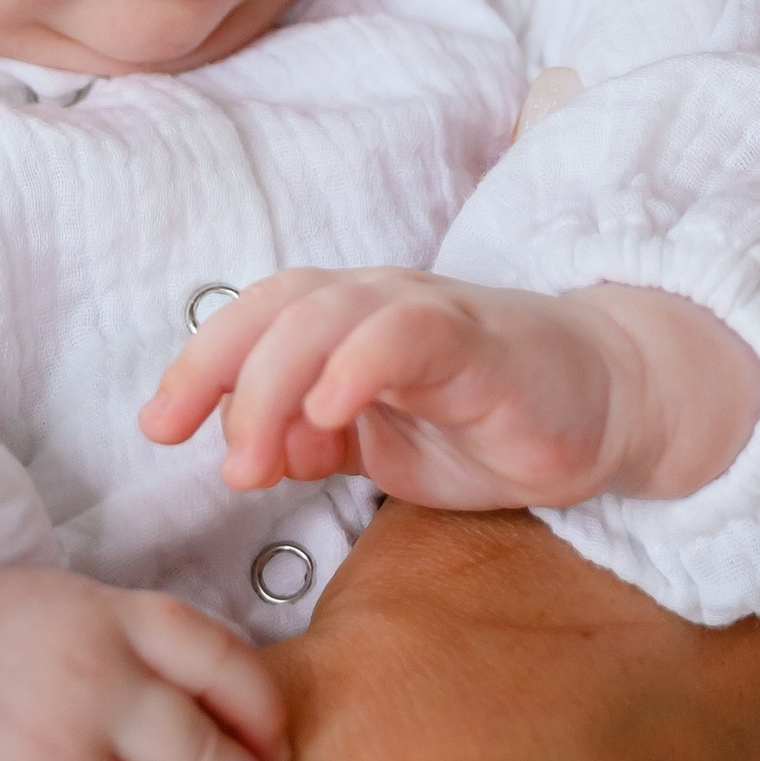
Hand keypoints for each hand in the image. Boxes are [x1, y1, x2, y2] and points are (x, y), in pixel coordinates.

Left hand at [142, 267, 759, 506]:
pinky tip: (330, 413)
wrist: (602, 406)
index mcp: (342, 323)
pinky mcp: (478, 339)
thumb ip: (313, 444)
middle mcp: (375, 303)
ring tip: (250, 458)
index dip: (196, 364)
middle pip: (273, 307)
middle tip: (187, 444)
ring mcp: (425, 313)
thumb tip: (245, 455)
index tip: (157, 427)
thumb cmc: (484, 422)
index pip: (251, 322)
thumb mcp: (380, 446)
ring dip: (273, 384)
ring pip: (325, 313)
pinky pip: (405, 333)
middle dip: (215, 370)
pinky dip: (355, 366)